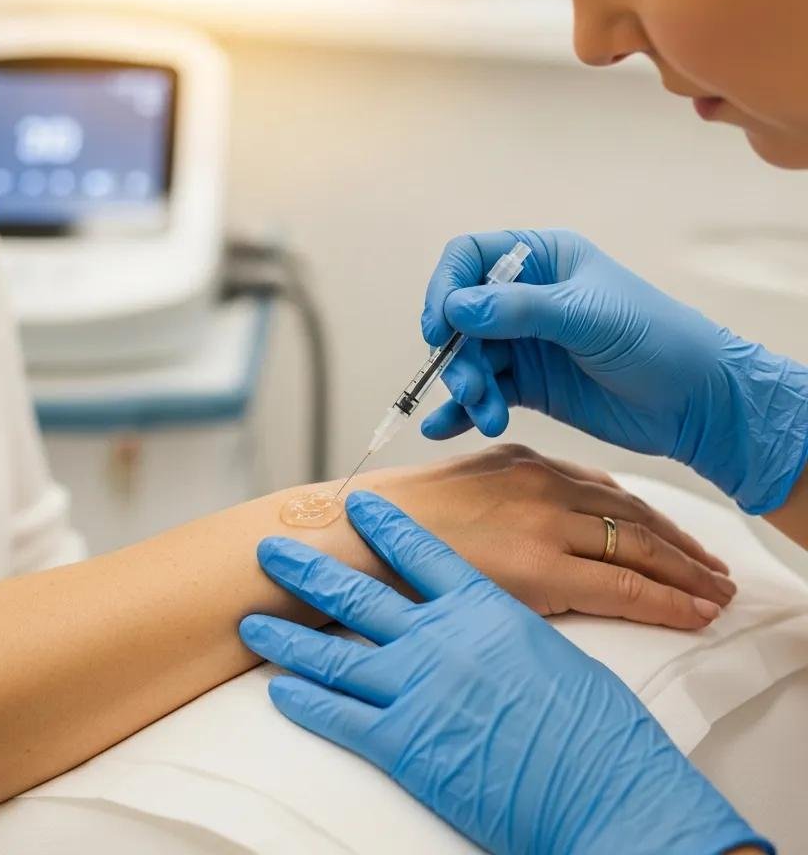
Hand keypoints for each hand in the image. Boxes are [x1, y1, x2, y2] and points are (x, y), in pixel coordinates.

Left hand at [241, 492, 773, 854]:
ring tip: (250, 622)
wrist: (606, 789)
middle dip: (309, 568)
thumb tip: (497, 610)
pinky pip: (342, 718)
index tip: (353, 505)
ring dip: (288, 637)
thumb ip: (515, 620)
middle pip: (360, 590)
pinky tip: (279, 692)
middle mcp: (442, 635)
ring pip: (336, 652)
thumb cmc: (598, 725)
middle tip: (271, 548)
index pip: (420, 551)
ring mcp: (418, 686)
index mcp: (485, 604)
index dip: (381, 525)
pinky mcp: (407, 744)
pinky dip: (306, 703)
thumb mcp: (559, 647)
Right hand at [355, 445, 733, 629]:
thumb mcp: (461, 487)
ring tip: (717, 593)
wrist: (357, 534)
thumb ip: (507, 498)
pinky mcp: (541, 567)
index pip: (607, 490)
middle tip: (716, 568)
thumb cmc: (397, 520)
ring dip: (688, 574)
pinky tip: (694, 613)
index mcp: (524, 462)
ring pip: (641, 549)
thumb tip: (532, 528)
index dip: (650, 516)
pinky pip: (624, 588)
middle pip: (636, 516)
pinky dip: (668, 601)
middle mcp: (543, 484)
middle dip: (683, 545)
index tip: (675, 537)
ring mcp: (544, 523)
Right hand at [421, 229, 807, 513]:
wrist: (698, 404)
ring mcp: (525, 341)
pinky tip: (443, 428)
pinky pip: (484, 391)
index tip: (441, 329)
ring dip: (467, 387)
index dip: (447, 289)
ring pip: (470, 357)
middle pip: (461, 315)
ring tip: (488, 414)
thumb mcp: (587, 317)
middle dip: (458, 353)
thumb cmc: (657, 340)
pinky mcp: (529, 384)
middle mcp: (526, 297)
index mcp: (542, 258)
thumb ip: (519, 310)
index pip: (470, 257)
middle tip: (471, 387)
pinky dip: (461, 410)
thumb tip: (455, 308)